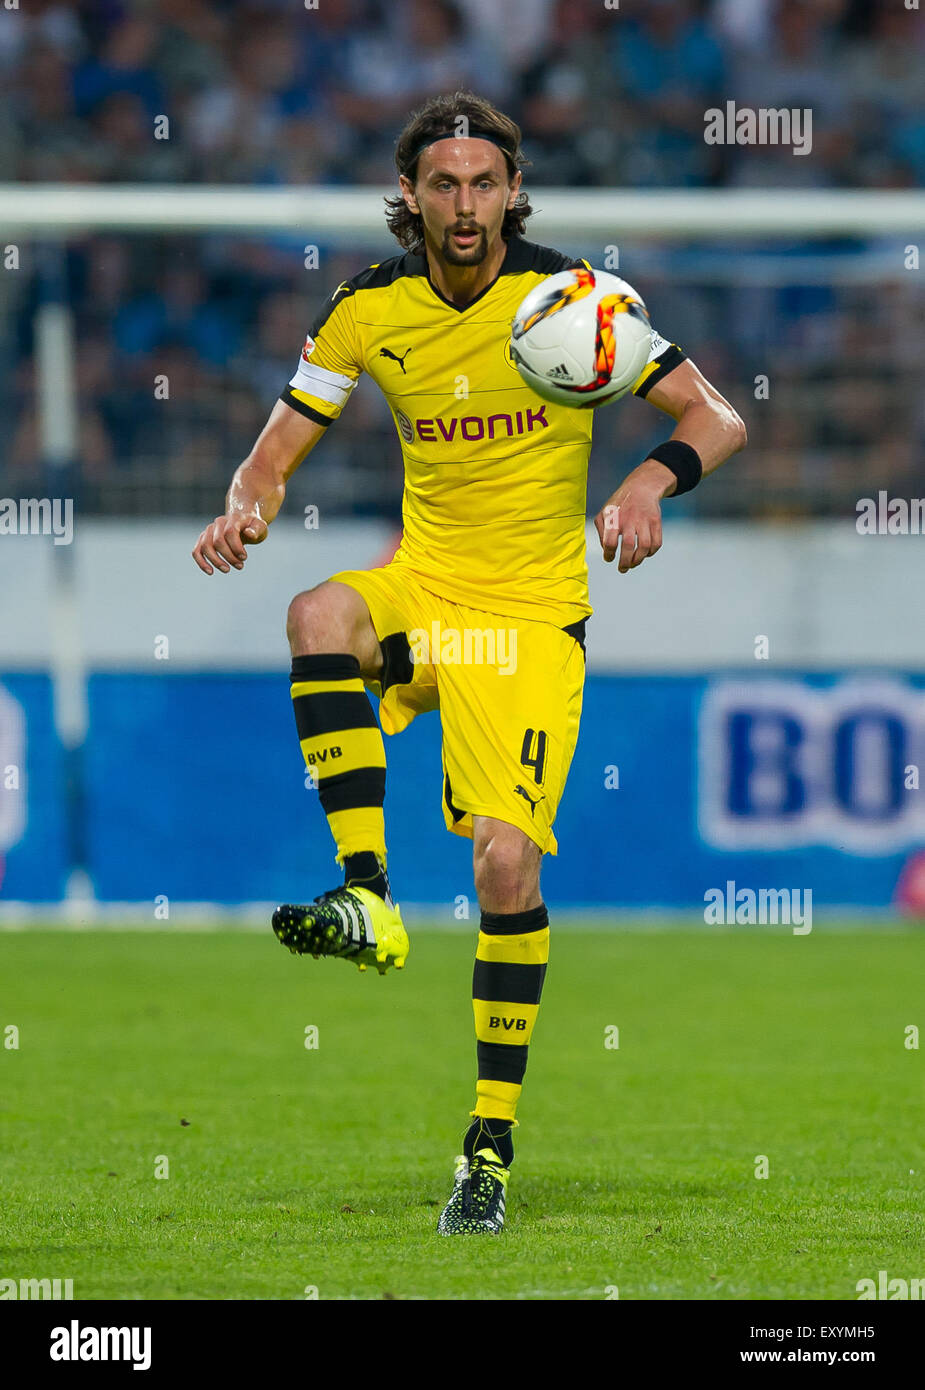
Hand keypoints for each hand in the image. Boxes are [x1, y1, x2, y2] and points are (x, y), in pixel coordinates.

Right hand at [192, 512, 267, 574]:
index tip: (244, 558)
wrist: (240, 520)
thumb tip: (249, 534)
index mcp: (232, 519)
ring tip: (227, 570)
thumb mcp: (259, 525)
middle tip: (240, 566)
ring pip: (205, 546)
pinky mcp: (203, 539)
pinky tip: (210, 572)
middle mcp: (218, 523)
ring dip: (216, 561)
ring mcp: (209, 531)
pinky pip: (197, 551)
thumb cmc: (251, 525)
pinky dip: (201, 562)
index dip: (236, 547)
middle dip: (229, 556)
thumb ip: (256, 530)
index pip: (230, 532)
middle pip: (217, 541)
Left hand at [593, 458, 675, 572]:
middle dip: (624, 562)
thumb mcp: (603, 513)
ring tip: (633, 564)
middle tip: (622, 569)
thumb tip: (606, 550)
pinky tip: (644, 554)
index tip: (609, 558)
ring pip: (644, 547)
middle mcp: (629, 519)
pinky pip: (656, 543)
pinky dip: (651, 553)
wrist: (641, 487)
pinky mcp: (656, 522)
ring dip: (638, 560)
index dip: (608, 554)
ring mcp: (644, 520)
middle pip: (628, 546)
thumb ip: (601, 531)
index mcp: (613, 518)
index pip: (609, 542)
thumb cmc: (618, 504)